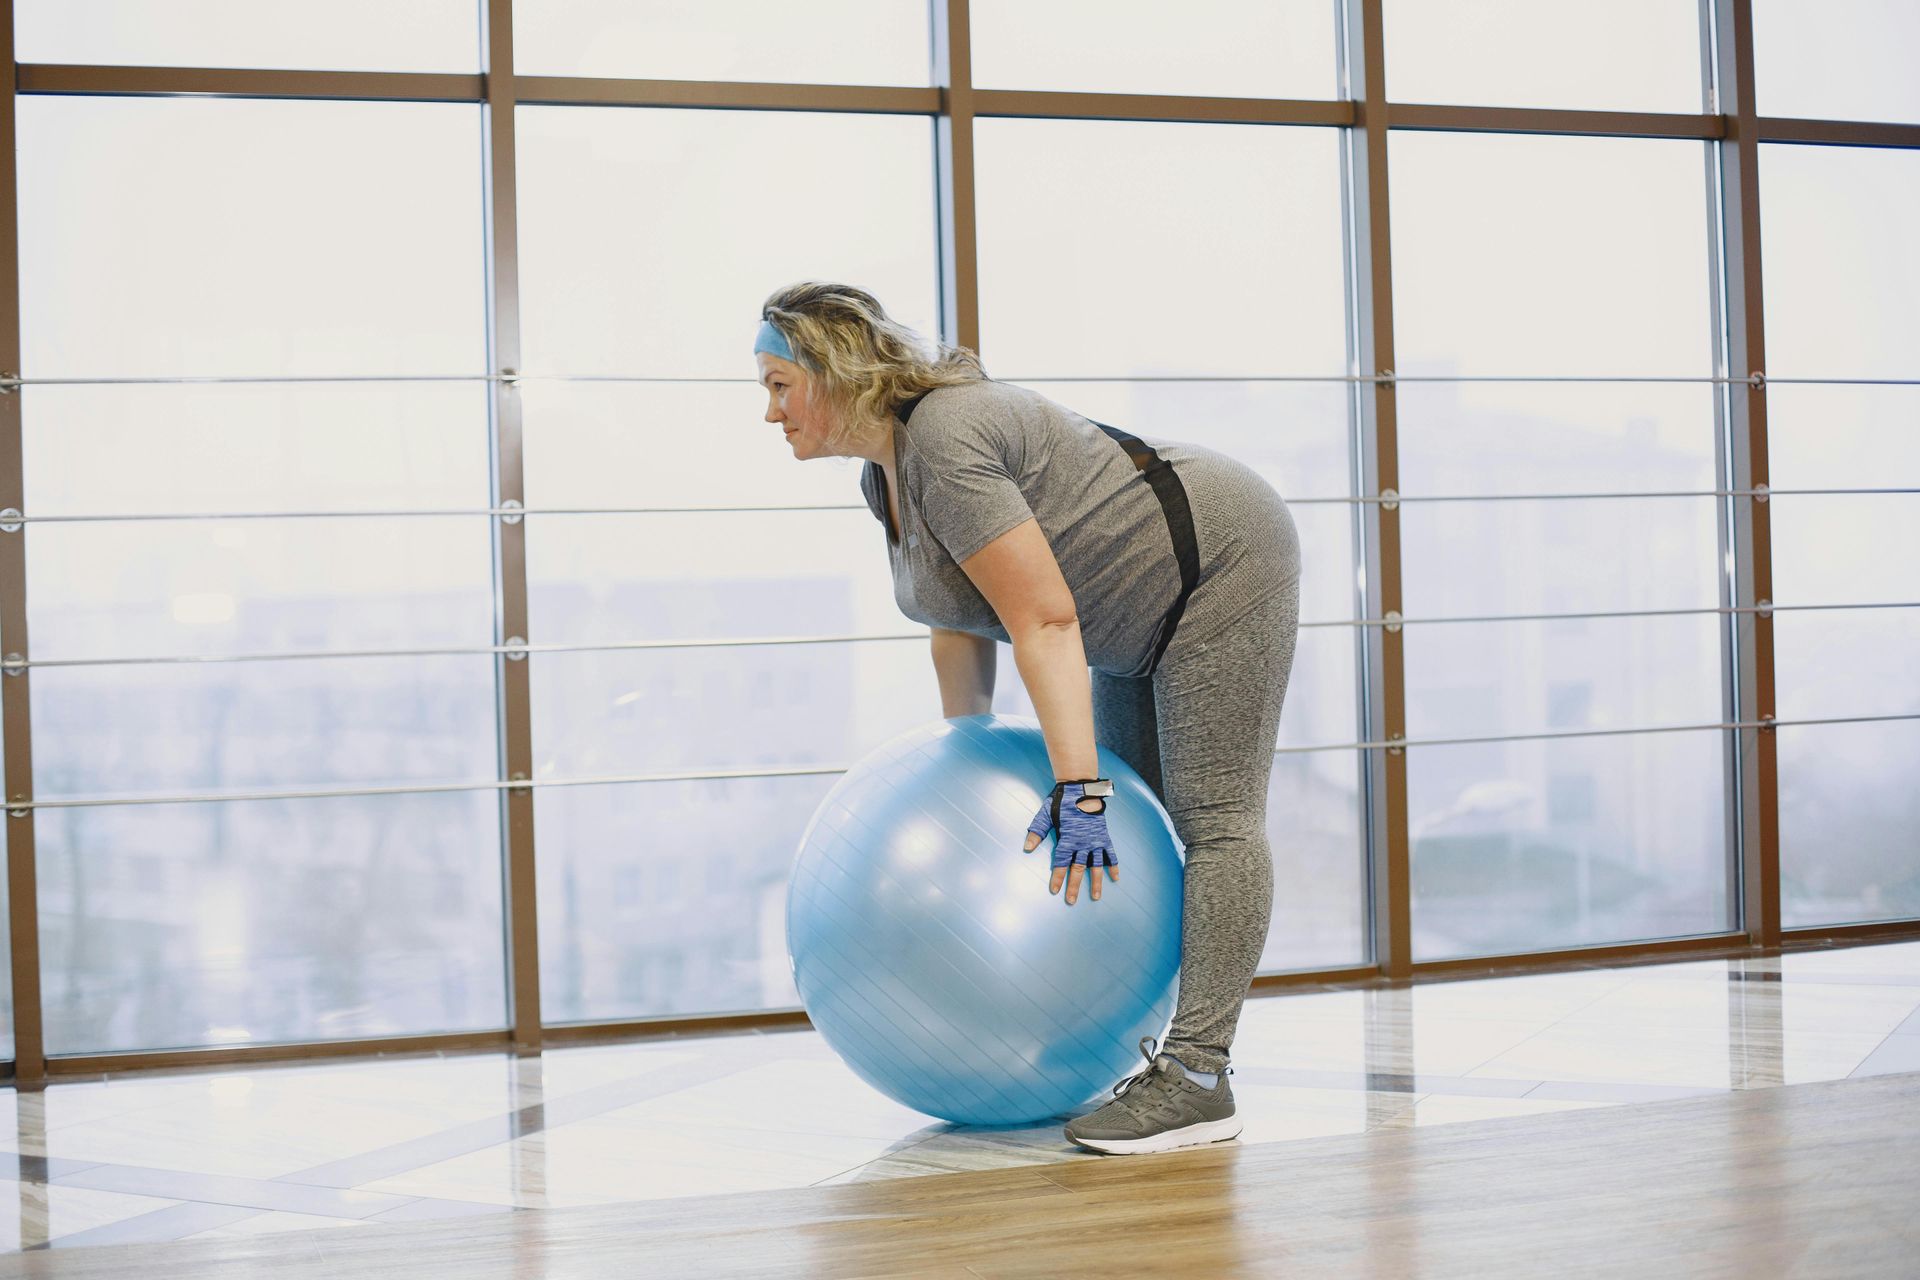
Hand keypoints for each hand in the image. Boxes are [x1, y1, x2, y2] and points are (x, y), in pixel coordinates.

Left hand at [1024, 780, 1119, 904]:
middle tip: (1071, 901)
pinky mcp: (1104, 836)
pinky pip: (1110, 854)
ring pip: (1095, 866)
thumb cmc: (1061, 801)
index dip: (1057, 877)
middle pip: (1077, 869)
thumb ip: (1037, 832)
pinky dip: (1114, 865)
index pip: (1060, 862)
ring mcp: (1094, 840)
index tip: (1054, 890)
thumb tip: (1026, 848)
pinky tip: (1116, 878)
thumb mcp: (1045, 814)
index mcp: (1067, 838)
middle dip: (1074, 886)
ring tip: (1096, 897)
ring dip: (1096, 882)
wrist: (1082, 787)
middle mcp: (1082, 842)